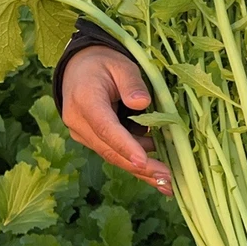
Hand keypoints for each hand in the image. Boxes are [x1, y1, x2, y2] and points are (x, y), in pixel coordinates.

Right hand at [61, 46, 172, 195]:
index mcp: (84, 99)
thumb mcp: (120, 64)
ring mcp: (83, 134)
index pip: (105, 127)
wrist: (79, 68)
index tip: (142, 161)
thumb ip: (131, 82)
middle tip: (167, 179)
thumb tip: (142, 103)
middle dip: (139, 166)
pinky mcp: (92, 139)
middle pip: (110, 149)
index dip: (124, 145)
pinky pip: (113, 152)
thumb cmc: (103, 63)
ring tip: (168, 182)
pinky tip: (156, 174)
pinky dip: (134, 162)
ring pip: (113, 155)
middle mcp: (78, 122)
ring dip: (140, 170)